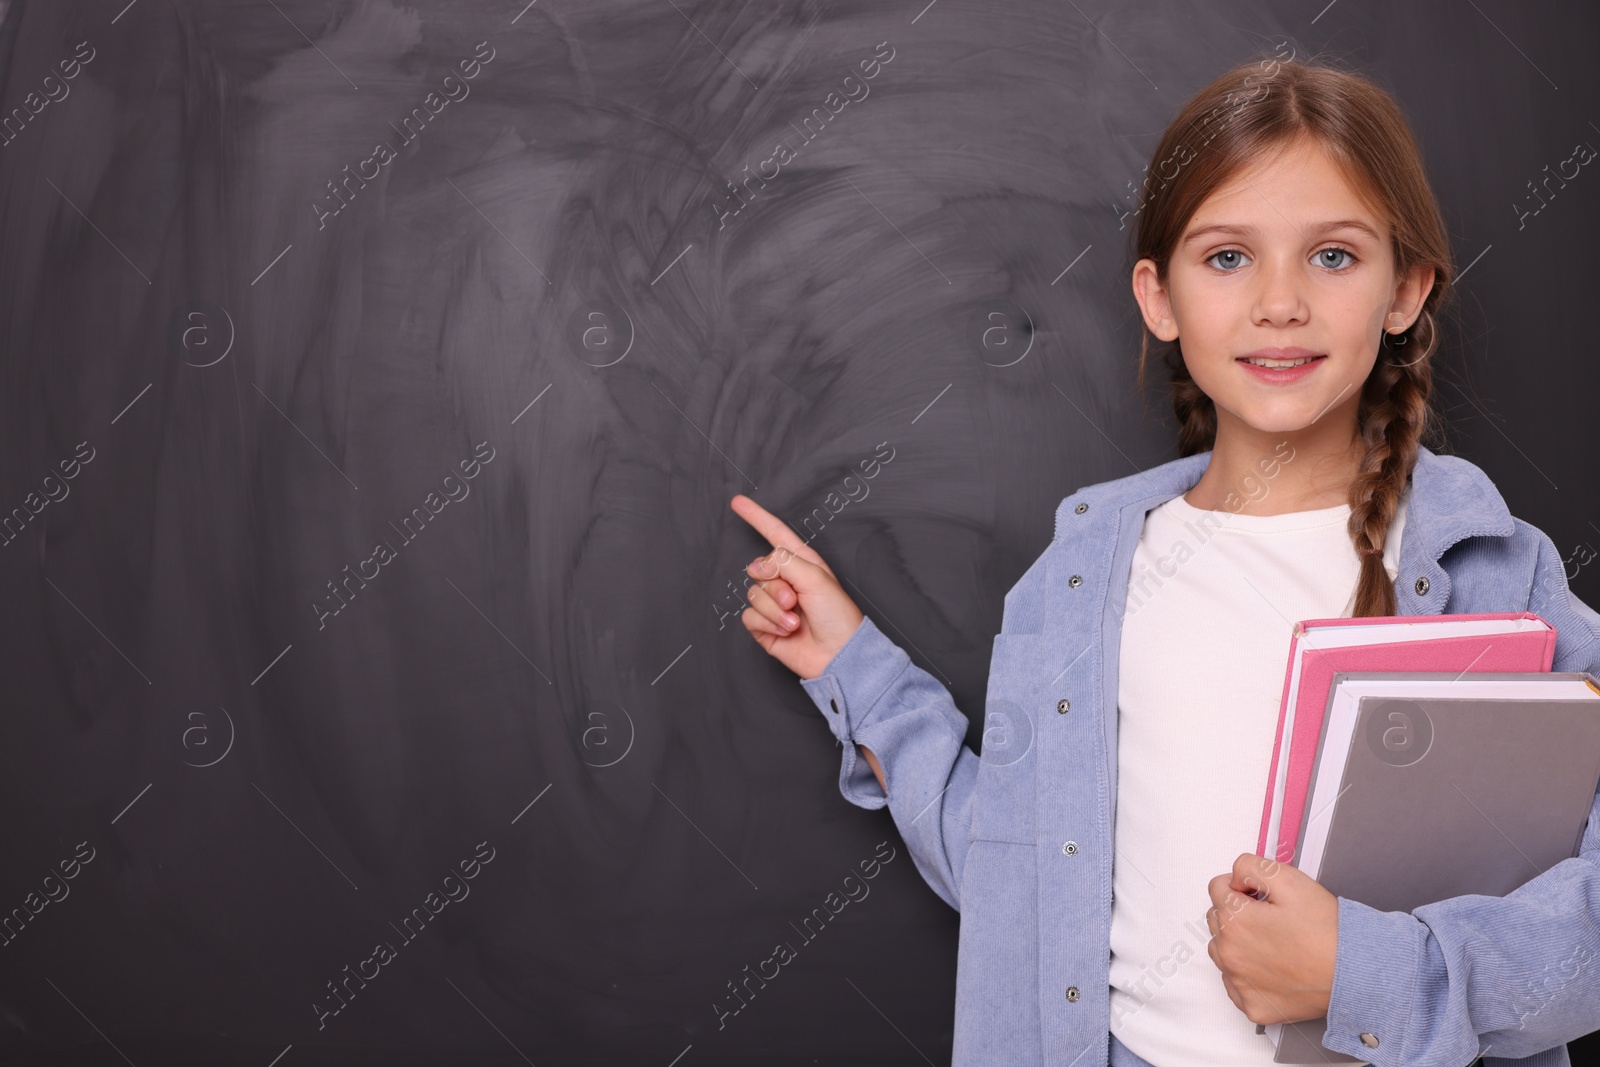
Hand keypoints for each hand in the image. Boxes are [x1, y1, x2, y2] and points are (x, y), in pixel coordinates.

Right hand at [729, 494, 864, 679]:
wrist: (838, 653)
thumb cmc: (838, 615)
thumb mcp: (815, 576)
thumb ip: (782, 561)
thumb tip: (755, 566)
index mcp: (801, 563)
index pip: (774, 533)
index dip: (756, 517)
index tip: (738, 502)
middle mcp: (786, 581)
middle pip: (758, 568)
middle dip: (775, 585)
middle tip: (795, 599)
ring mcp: (774, 604)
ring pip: (753, 594)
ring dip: (774, 609)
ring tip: (794, 618)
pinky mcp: (765, 626)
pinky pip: (749, 616)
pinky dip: (767, 623)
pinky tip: (786, 630)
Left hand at [1205, 852, 1338, 1024]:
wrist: (1356, 973)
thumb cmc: (1327, 931)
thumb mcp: (1291, 880)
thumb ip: (1251, 867)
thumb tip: (1236, 877)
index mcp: (1235, 920)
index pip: (1217, 889)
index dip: (1241, 886)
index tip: (1259, 895)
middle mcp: (1230, 954)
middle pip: (1217, 920)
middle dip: (1237, 913)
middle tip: (1270, 918)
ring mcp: (1240, 984)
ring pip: (1222, 952)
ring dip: (1237, 943)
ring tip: (1273, 943)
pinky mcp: (1253, 1007)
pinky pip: (1236, 984)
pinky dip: (1248, 975)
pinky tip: (1273, 968)